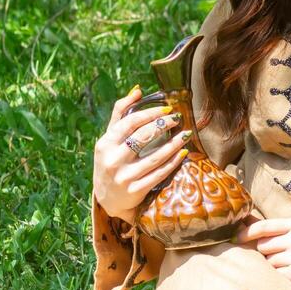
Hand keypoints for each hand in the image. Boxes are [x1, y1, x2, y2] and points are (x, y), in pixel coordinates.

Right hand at [93, 85, 191, 224]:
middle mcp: (112, 160)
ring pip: (154, 156)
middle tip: (178, 118)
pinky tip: (183, 153)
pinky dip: (173, 162)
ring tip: (186, 134)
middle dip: (163, 125)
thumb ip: (120, 114)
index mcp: (105, 144)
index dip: (150, 113)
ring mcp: (124, 177)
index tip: (167, 109)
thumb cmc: (111, 161)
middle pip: (142, 137)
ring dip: (173, 144)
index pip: (129, 123)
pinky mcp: (135, 191)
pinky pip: (159, 174)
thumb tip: (138, 90)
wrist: (108, 199)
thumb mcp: (109, 140)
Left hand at [234, 215, 290, 289]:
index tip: (237, 238)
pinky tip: (288, 277)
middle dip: (265, 253)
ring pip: (267, 262)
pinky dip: (277, 278)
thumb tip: (244, 220)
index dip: (247, 232)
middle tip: (279, 259)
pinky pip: (275, 276)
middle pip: (262, 246)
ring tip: (287, 268)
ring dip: (272, 267)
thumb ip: (274, 228)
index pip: (264, 226)